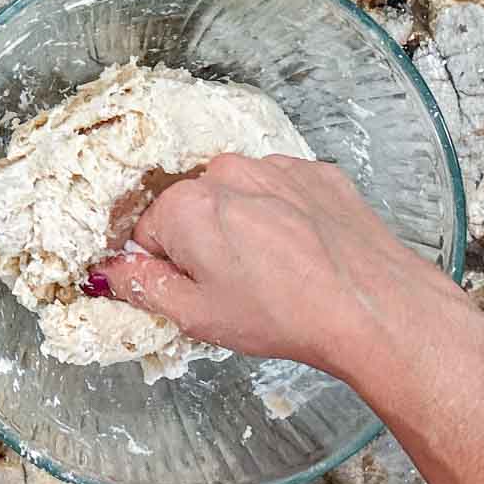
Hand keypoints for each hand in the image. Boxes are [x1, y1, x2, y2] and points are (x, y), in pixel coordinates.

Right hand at [94, 153, 463, 375]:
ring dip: (245, 226)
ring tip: (276, 270)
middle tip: (236, 285)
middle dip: (204, 242)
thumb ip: (142, 287)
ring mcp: (276, 167)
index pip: (147, 233)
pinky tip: (303, 252)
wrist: (371, 305)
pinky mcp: (315, 172)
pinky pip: (281, 190)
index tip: (193, 289)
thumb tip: (112, 271)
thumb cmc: (282, 315)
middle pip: (193, 208)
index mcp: (186, 205)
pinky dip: (284, 215)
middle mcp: (227, 172)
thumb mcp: (197, 317)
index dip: (165, 266)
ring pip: (238, 196)